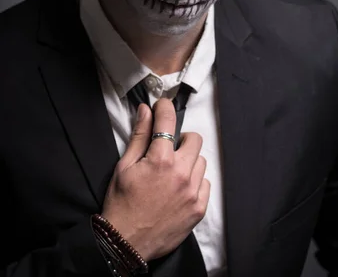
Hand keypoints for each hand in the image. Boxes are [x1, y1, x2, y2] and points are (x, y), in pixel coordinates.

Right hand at [101, 98, 210, 261]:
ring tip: (172, 172)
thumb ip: (139, 135)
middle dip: (181, 138)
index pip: (168, 120)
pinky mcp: (198, 208)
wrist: (125, 242)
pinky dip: (195, 182)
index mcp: (160, 160)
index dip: (164, 107)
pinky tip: (180, 188)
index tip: (162, 106)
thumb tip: (145, 111)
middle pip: (194, 139)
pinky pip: (205, 184)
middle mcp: (181, 173)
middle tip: (168, 148)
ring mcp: (192, 192)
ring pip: (201, 161)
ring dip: (189, 161)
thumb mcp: (125, 166)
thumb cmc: (121, 203)